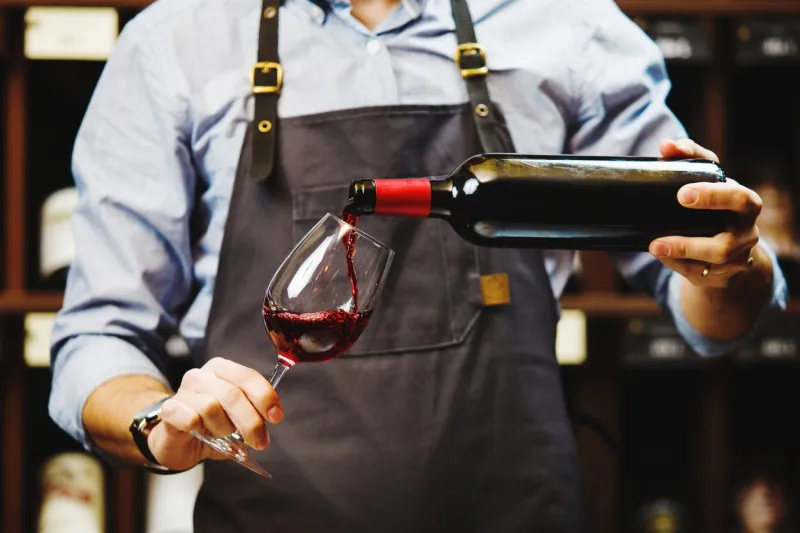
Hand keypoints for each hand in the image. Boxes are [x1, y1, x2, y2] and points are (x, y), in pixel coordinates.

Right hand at [147, 358, 282, 470]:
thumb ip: (254, 412)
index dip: (265, 397)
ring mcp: (183, 391)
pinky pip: (190, 418)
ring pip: (212, 407)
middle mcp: (201, 376)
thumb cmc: (211, 427)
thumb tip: (271, 416)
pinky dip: (201, 430)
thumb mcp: (238, 418)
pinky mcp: (169, 410)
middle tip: (259, 441)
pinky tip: (200, 433)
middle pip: (233, 394)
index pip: (247, 376)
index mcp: (222, 370)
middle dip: (251, 422)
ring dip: (224, 428)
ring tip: (223, 435)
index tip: (276, 417)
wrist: (178, 443)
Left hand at [649, 138, 762, 288]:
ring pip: (715, 256)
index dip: (712, 195)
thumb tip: (666, 146)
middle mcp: (746, 231)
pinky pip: (698, 273)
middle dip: (703, 221)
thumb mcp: (706, 181)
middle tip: (676, 206)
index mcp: (744, 203)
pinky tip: (661, 255)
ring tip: (655, 245)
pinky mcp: (722, 277)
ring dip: (683, 249)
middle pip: (730, 235)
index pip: (735, 196)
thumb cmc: (713, 206)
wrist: (728, 248)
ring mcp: (736, 257)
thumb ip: (689, 158)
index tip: (682, 192)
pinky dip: (676, 264)